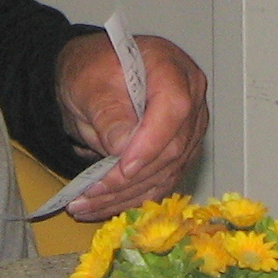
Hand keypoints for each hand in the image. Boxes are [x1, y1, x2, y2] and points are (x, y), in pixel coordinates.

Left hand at [53, 34, 207, 220]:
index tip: (121, 167)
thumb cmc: (93, 70)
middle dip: (130, 177)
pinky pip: (161, 182)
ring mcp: (189, 129)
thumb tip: (123, 150)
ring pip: (166, 173)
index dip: (150, 143)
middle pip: (173, 148)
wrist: (94, 76)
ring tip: (85, 204)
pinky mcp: (180, 154)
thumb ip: (108, 113)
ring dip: (125, 195)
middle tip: (91, 191)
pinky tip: (102, 207)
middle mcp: (191, 100)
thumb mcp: (90, 84)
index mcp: (172, 70)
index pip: (174, 109)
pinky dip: (131, 198)